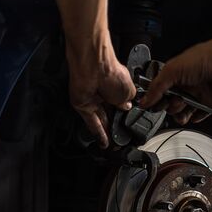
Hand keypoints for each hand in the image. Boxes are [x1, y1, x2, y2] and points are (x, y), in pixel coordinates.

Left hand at [65, 30, 135, 147]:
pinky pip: (91, 122)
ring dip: (107, 133)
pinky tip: (103, 142)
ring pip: (100, 120)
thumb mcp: (129, 91)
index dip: (124, 118)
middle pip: (109, 115)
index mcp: (116, 88)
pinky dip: (98, 132)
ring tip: (114, 145)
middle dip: (115, 127)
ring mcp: (93, 100)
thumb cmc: (111, 72)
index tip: (128, 128)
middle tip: (120, 140)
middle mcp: (104, 94)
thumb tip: (127, 108)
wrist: (94, 66)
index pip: (121, 107)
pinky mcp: (82, 106)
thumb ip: (128, 103)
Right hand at [140, 40, 211, 124]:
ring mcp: (196, 97)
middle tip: (174, 98)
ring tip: (185, 103)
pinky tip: (196, 108)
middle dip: (168, 106)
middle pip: (168, 106)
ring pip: (180, 114)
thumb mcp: (172, 70)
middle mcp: (184, 87)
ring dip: (180, 113)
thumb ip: (156, 87)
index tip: (152, 103)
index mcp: (174, 77)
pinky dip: (195, 116)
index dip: (154, 100)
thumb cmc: (203, 59)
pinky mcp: (208, 106)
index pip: (158, 93)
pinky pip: (197, 118)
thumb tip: (144, 101)